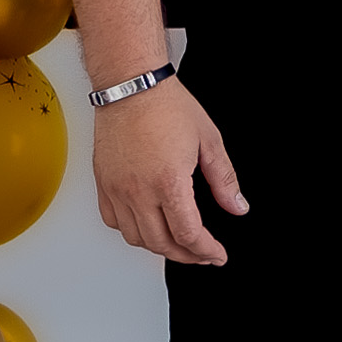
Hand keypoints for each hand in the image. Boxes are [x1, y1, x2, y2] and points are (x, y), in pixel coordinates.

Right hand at [92, 78, 248, 265]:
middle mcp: (139, 190)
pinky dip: (132, 230)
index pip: (188, 234)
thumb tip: (237, 206)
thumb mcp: (209, 141)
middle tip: (203, 254)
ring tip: (178, 243)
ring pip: (135, 237)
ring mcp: (117, 188)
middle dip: (186, 255)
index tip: (216, 254)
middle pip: (161, 243)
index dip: (206, 251)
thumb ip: (224, 180)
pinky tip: (147, 225)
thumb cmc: (167, 106)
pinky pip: (113, 221)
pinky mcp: (103, 183)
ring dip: (159, 246)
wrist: (131, 85)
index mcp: (168, 182)